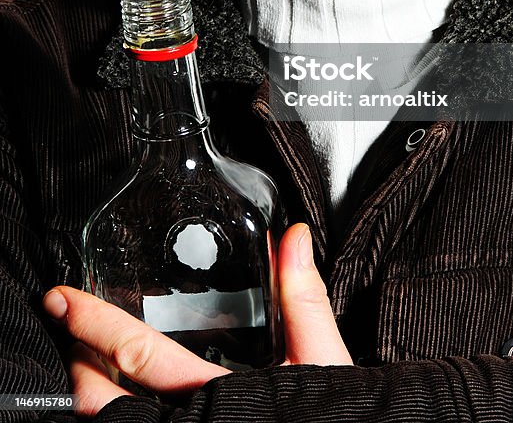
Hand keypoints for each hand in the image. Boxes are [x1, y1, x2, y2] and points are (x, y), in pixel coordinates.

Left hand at [43, 223, 351, 415]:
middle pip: (98, 404)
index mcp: (214, 400)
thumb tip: (292, 236)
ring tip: (89, 366)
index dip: (92, 324)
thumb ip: (303, 297)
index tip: (61, 299)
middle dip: (77, 363)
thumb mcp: (322, 361)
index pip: (135, 354)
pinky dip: (115, 418)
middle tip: (68, 331)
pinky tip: (124, 402)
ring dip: (90, 396)